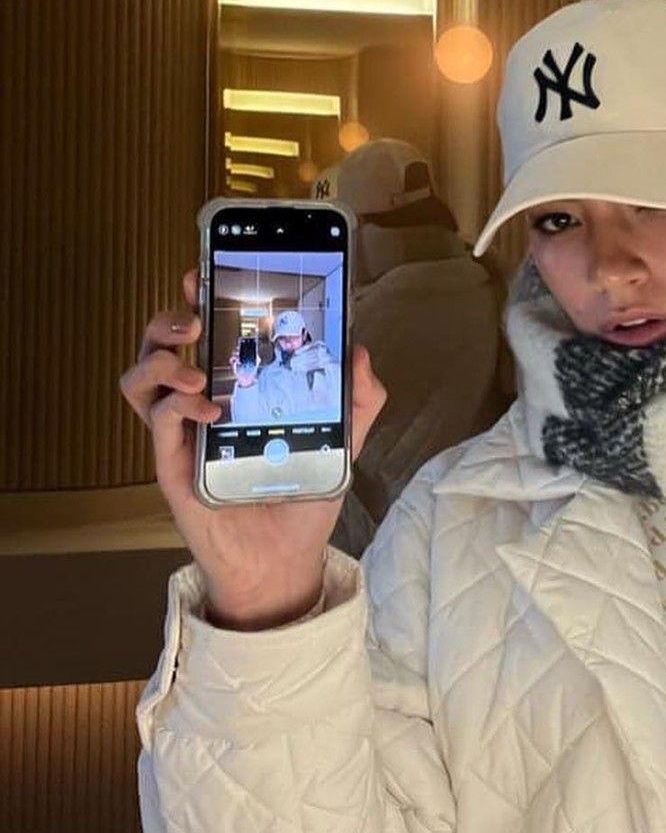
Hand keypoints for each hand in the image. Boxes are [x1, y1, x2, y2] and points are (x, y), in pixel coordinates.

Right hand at [120, 270, 385, 629]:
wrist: (285, 562)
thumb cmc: (302, 497)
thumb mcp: (343, 442)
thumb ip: (359, 399)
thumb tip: (360, 353)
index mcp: (231, 389)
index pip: (203, 333)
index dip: (198, 297)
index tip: (206, 270)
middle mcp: (197, 405)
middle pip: (157, 345)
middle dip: (167, 317)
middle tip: (195, 311)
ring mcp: (180, 435)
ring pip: (139, 377)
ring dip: (161, 358)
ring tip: (197, 365)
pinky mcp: (173, 466)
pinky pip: (155, 422)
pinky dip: (175, 404)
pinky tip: (208, 408)